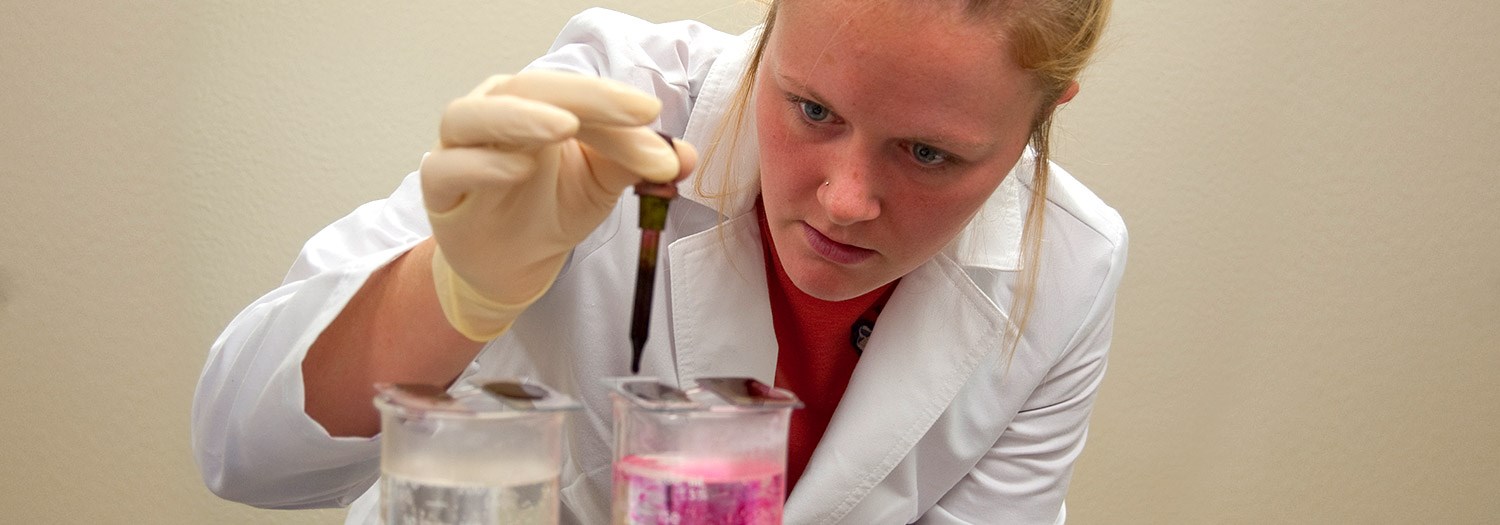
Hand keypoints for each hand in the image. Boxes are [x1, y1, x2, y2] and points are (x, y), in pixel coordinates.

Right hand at [421, 71, 696, 340]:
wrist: (512, 264)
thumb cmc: (551, 208)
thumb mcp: (604, 183)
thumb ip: (639, 163)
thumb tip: (686, 156)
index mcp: (533, 101)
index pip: (574, 90)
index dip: (613, 99)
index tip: (653, 114)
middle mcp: (491, 112)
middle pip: (529, 89)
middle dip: (584, 100)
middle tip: (630, 114)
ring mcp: (458, 148)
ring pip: (473, 117)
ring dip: (521, 118)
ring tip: (565, 126)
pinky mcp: (438, 189)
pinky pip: (449, 169)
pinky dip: (483, 165)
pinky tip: (519, 169)